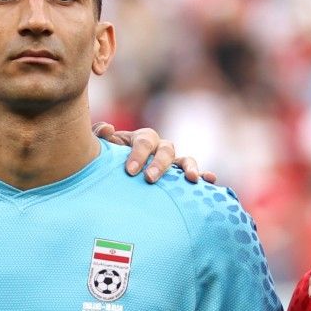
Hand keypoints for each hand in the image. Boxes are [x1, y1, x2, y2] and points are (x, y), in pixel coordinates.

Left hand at [95, 122, 216, 184]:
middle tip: (149, 179)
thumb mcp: (101, 149)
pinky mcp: (180, 177)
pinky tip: (210, 180)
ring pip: (184, 159)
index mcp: (142, 139)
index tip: (130, 171)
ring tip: (190, 178)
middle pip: (166, 149)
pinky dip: (204, 175)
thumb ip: (100, 136)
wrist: (116, 177)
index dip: (138, 154)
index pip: (144, 141)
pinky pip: (195, 174)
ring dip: (189, 167)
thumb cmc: (109, 162)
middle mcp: (160, 148)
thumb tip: (108, 130)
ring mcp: (172, 162)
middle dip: (159, 164)